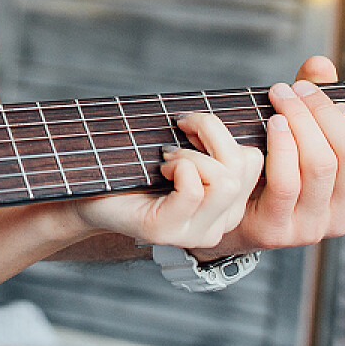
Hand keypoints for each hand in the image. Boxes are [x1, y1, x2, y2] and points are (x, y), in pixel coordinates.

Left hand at [72, 112, 264, 251]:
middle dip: (210, 132)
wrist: (89, 196)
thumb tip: (241, 112)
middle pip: (244, 165)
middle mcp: (220, 224)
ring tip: (167, 157)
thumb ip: (213, 144)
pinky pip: (194, 190)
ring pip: (223, 180)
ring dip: (191, 154)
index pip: (255, 161)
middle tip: (178, 130)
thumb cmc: (136, 168)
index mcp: (230, 205)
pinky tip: (160, 169)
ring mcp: (194, 233)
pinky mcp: (165, 231)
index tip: (192, 125)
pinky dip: (179, 167)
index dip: (225, 133)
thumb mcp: (183, 152)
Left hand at [207, 56, 344, 254]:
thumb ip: (316, 99)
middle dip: (324, 110)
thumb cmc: (273, 164)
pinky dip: (282, 145)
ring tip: (280, 96)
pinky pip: (287, 182)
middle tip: (297, 89)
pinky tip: (272, 123)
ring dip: (300, 120)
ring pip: (321, 164)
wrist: (228, 206)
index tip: (339, 101)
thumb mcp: (301, 133)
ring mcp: (313, 227)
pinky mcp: (278, 229)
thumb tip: (320, 64)